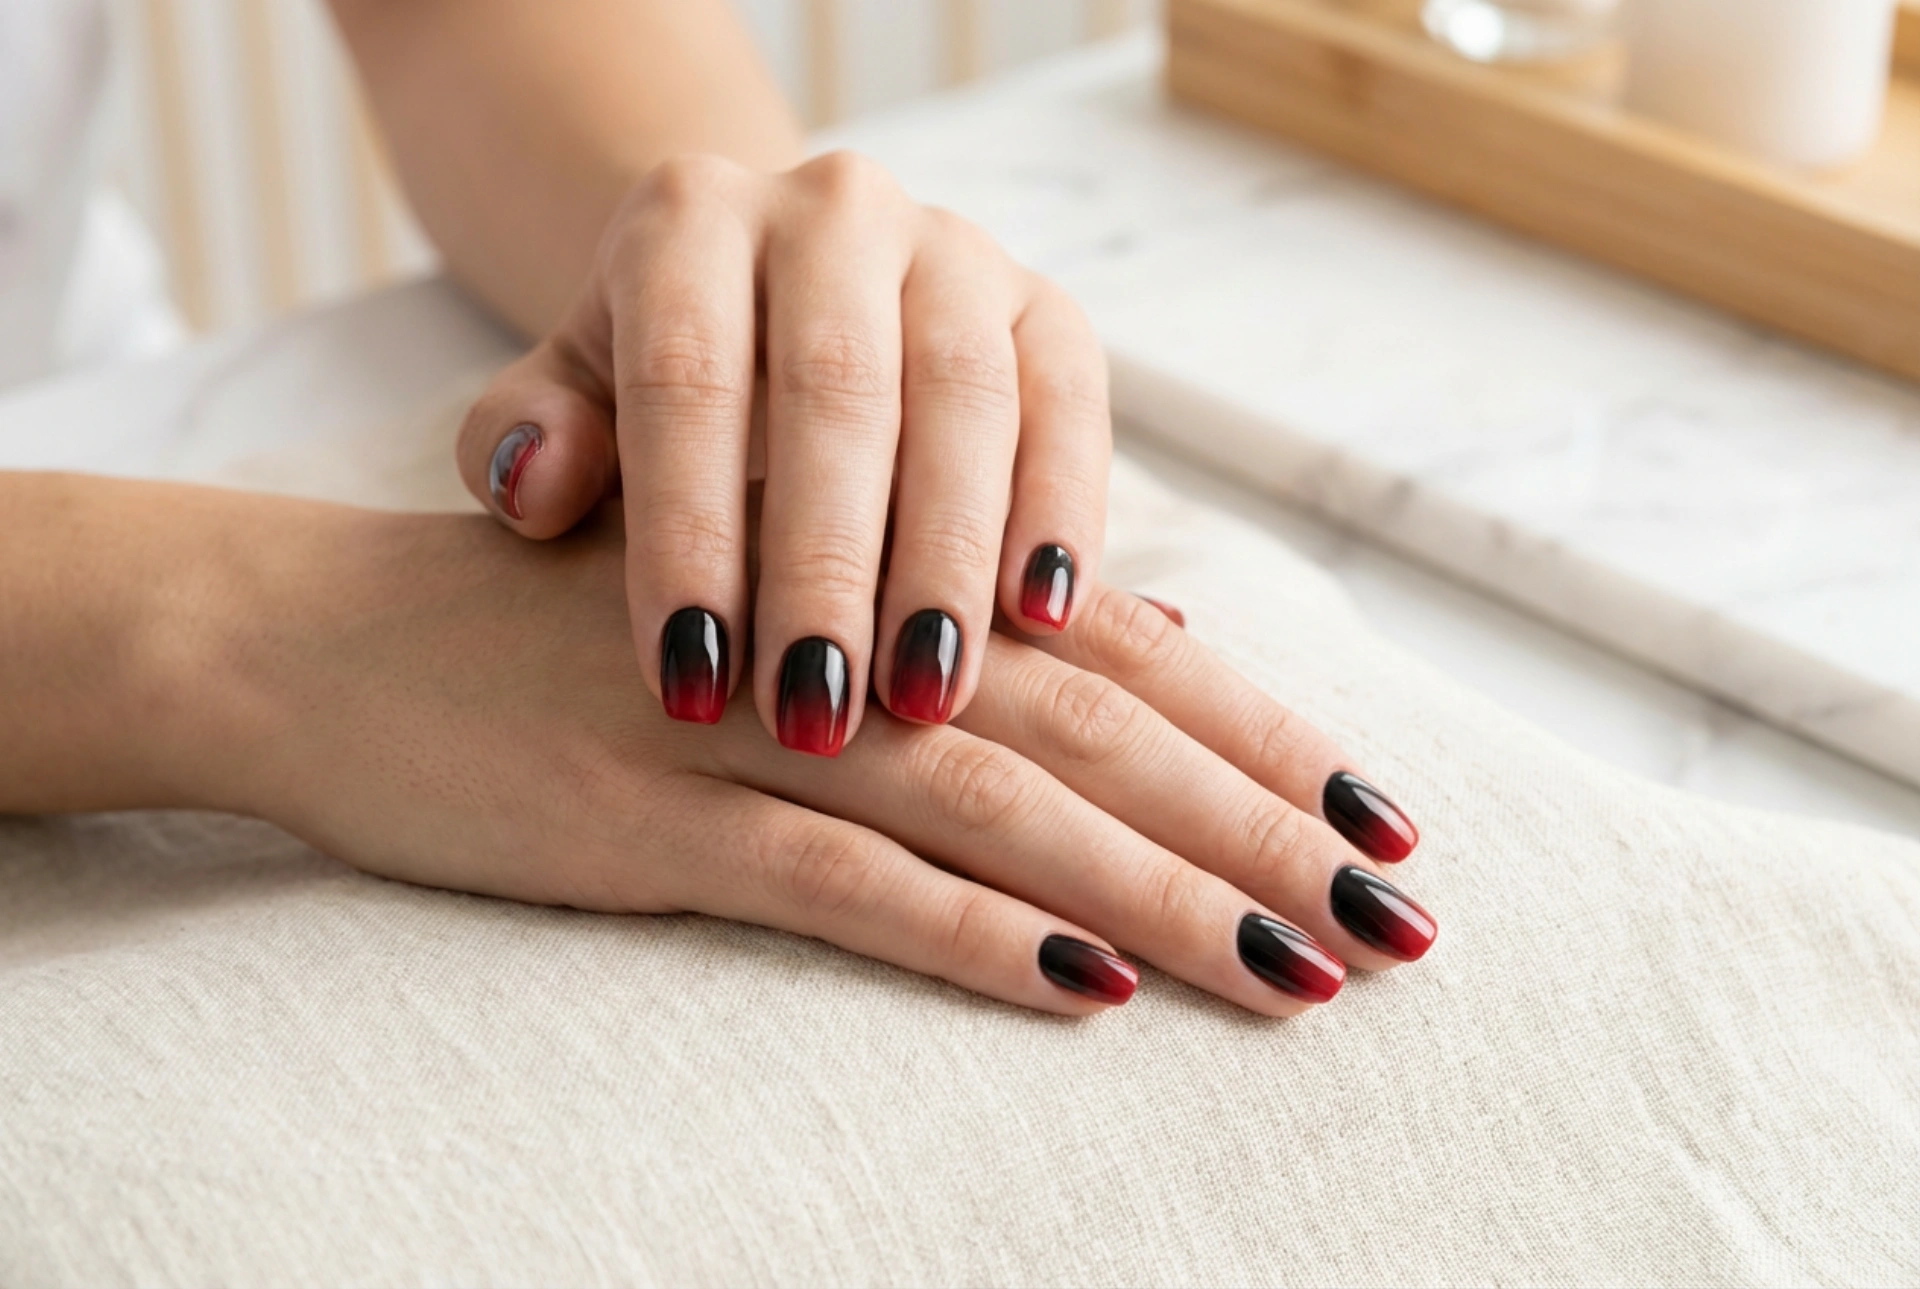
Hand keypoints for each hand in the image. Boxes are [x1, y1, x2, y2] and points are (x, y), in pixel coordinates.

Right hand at [216, 502, 1433, 1016]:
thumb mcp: (770, 604)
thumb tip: (1136, 679)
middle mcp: (839, 644)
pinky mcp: (649, 819)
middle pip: (1095, 740)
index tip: (1380, 815)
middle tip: (1397, 921)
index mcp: (877, 588)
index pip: (1115, 659)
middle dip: (1259, 831)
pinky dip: (966, 934)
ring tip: (1295, 973)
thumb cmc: (577, 630)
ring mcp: (747, 730)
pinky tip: (1082, 987)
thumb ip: (934, 639)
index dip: (1261, 737)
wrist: (335, 639)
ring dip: (1160, 895)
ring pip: (999, 812)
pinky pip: (834, 884)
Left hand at [453, 152, 1108, 754]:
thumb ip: (520, 441)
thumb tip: (537, 490)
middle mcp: (832, 206)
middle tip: (813, 718)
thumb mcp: (566, 401)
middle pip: (836, 388)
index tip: (684, 683)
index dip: (687, 536)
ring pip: (965, 398)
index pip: (684, 376)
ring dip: (949, 560)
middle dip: (825, 568)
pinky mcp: (1047, 308)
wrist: (777, 304)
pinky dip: (1062, 512)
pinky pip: (1071, 406)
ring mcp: (955, 249)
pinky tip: (1043, 623)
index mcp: (688, 218)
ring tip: (927, 699)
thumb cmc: (662, 388)